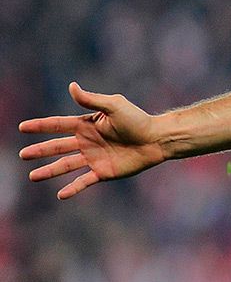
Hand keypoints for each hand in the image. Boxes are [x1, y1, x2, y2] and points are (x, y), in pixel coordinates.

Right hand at [18, 82, 165, 199]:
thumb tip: (71, 86)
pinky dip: (72, 188)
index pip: (58, 125)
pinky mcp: (103, 172)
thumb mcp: (114, 106)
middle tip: (22, 155)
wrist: (156, 139)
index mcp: (87, 124)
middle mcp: (87, 142)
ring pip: (66, 165)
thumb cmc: (138, 120)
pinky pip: (84, 181)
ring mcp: (94, 157)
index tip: (22, 128)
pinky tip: (61, 195)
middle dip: (40, 150)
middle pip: (57, 147)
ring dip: (49, 171)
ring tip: (33, 176)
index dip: (40, 126)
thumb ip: (92, 100)